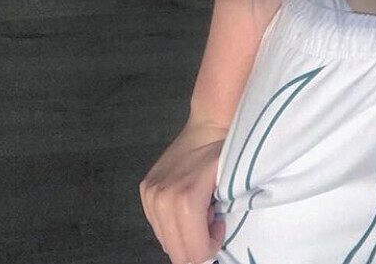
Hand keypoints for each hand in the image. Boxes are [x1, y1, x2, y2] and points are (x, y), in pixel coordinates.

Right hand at [140, 117, 227, 263]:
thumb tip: (210, 243)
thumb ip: (216, 223)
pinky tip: (187, 203)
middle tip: (210, 219)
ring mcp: (150, 194)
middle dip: (196, 243)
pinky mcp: (145, 189)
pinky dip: (173, 222)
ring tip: (200, 208)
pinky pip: (157, 223)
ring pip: (165, 240)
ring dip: (184, 233)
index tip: (219, 225)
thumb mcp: (230, 190)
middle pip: (176, 252)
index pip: (193, 253)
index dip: (210, 246)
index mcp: (185, 201)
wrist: (210, 125)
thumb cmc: (227, 154)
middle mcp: (161, 199)